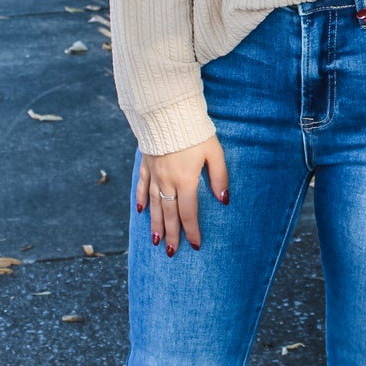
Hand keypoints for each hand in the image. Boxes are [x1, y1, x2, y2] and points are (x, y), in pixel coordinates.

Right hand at [136, 134, 229, 255]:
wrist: (167, 112)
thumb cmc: (195, 131)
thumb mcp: (214, 152)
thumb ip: (219, 177)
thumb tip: (224, 200)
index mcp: (185, 181)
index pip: (189, 213)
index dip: (192, 231)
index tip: (195, 245)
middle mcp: (167, 182)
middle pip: (169, 214)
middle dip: (172, 235)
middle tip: (172, 253)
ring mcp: (154, 174)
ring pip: (153, 205)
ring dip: (155, 224)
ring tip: (156, 241)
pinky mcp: (146, 164)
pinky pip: (142, 186)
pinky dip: (140, 199)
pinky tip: (140, 210)